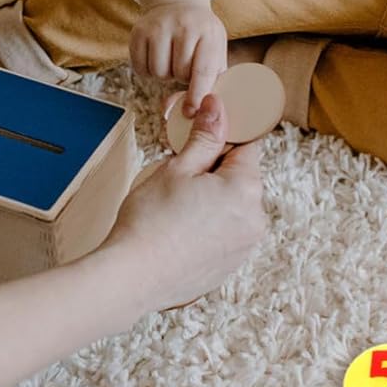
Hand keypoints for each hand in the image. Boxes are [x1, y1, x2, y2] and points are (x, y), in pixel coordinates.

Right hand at [101, 94, 267, 311]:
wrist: (131, 279)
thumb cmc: (149, 221)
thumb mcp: (176, 168)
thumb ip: (204, 137)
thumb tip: (218, 107)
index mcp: (247, 188)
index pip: (247, 147)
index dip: (223, 139)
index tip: (201, 142)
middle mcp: (255, 219)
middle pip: (241, 179)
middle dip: (214, 173)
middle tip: (178, 180)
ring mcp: (245, 246)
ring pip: (233, 208)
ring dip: (212, 202)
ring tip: (175, 210)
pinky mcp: (230, 267)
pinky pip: (225, 235)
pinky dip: (208, 229)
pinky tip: (179, 233)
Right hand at [131, 0, 227, 114]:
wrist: (177, 2)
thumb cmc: (201, 33)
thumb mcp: (216, 47)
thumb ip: (213, 77)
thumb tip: (199, 109)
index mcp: (209, 32)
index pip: (203, 70)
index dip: (197, 95)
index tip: (191, 110)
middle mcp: (184, 26)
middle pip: (179, 73)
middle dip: (182, 77)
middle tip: (184, 65)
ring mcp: (159, 27)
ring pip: (158, 72)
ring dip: (164, 75)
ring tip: (171, 60)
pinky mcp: (139, 31)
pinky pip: (140, 67)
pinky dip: (147, 71)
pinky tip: (156, 58)